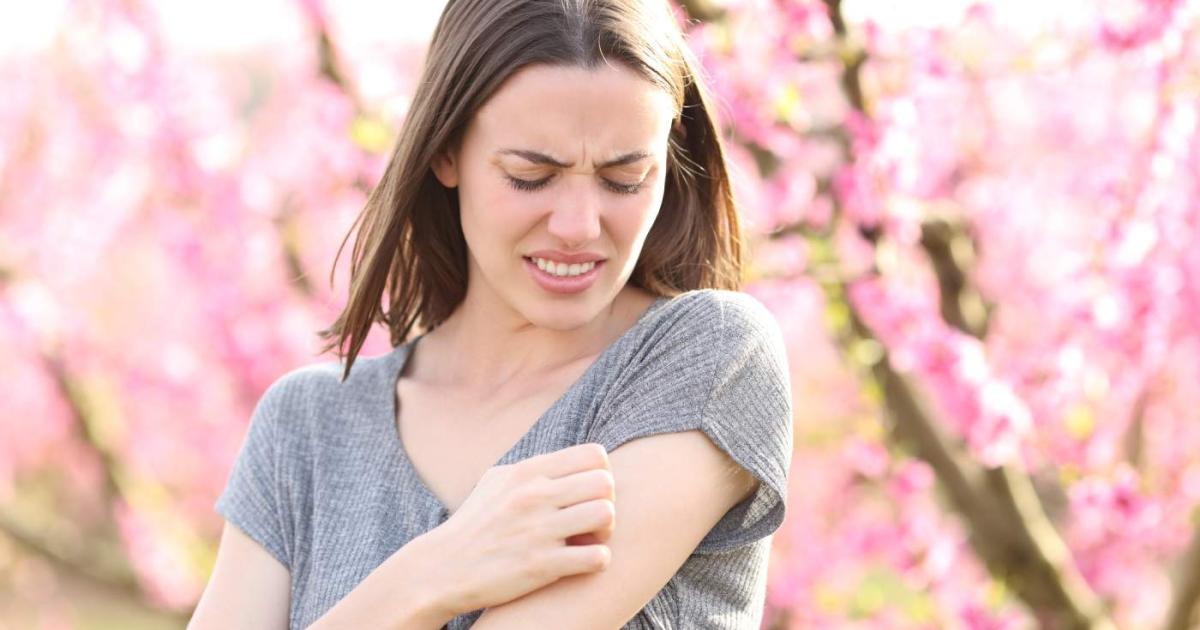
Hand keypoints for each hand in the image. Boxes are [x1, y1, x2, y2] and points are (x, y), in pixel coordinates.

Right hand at [428, 442, 615, 614]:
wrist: (442, 569)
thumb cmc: (475, 524)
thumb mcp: (497, 482)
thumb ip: (534, 468)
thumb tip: (567, 460)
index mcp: (527, 472)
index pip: (594, 455)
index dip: (600, 474)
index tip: (587, 495)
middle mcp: (533, 496)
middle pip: (605, 483)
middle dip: (606, 503)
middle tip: (592, 522)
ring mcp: (538, 530)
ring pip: (605, 515)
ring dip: (605, 532)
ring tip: (590, 541)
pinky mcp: (541, 566)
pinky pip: (597, 557)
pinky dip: (598, 561)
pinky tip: (582, 563)